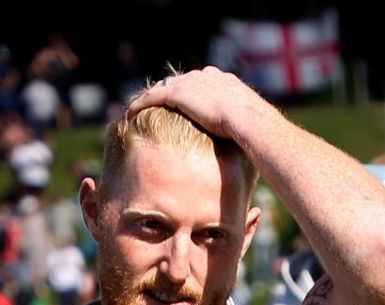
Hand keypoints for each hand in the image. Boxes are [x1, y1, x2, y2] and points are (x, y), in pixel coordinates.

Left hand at [127, 67, 261, 139]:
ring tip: (139, 108)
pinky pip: (153, 96)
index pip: (200, 83)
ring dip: (151, 97)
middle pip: (180, 82)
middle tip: (156, 103)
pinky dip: (141, 103)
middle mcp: (204, 77)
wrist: (246, 118)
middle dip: (168, 92)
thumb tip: (248, 146)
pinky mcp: (178, 94)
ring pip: (163, 87)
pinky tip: (131, 113)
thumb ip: (241, 129)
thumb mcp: (247, 124)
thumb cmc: (252, 126)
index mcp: (222, 81)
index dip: (190, 93)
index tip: (183, 103)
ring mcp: (190, 83)